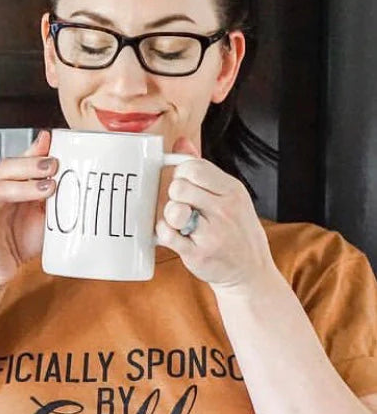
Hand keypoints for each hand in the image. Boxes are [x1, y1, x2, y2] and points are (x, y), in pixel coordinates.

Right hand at [0, 129, 57, 286]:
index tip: (53, 142)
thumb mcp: (42, 215)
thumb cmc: (19, 240)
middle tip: (53, 166)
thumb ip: (52, 195)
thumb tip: (73, 176)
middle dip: (31, 165)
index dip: (35, 150)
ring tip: (45, 188)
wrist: (0, 270)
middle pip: (7, 169)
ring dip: (20, 187)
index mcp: (8, 184)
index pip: (19, 161)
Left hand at [155, 137, 277, 292]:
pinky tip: (174, 234)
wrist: (249, 271)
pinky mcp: (198, 254)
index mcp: (232, 190)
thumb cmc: (234, 230)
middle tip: (184, 206)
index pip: (193, 167)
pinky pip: (166, 234)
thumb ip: (203, 169)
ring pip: (172, 209)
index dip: (181, 174)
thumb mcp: (229, 195)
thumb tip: (180, 142)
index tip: (186, 186)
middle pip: (178, 186)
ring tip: (181, 222)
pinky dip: (164, 233)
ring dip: (170, 215)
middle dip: (174, 195)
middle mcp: (225, 209)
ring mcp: (213, 233)